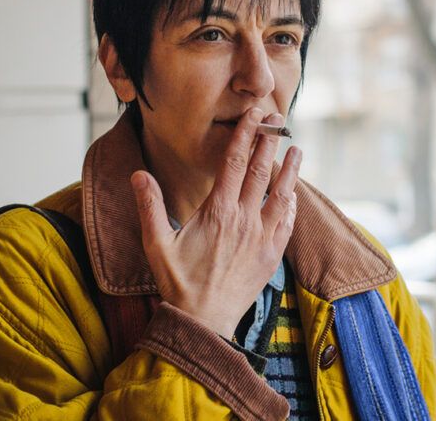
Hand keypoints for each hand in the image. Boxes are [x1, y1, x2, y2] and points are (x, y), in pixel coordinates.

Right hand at [130, 107, 301, 336]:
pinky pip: (287, 222)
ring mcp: (261, 237)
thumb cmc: (178, 282)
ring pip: (282, 194)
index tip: (252, 115)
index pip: (234, 162)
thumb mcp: (157, 244)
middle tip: (277, 120)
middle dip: (269, 142)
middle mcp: (244, 220)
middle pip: (261, 171)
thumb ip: (150, 206)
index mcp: (218, 212)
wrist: (204, 321)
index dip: (244, 135)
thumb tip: (138, 174)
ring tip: (297, 148)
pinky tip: (294, 194)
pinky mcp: (271, 255)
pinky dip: (292, 203)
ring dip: (291, 169)